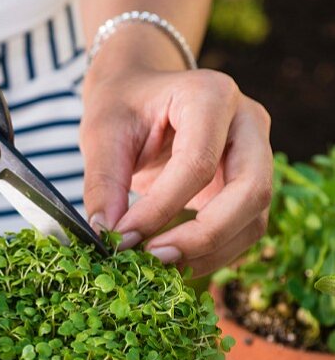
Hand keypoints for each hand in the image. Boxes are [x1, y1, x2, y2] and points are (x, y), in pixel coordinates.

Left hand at [79, 36, 272, 276]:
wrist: (141, 92)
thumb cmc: (123, 105)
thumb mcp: (101, 133)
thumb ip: (104, 182)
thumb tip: (106, 234)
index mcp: (211, 95)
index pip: (198, 162)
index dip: (161, 207)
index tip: (121, 237)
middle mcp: (248, 122)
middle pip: (251, 190)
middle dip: (204, 235)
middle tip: (154, 259)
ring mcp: (258, 154)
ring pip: (255, 217)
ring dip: (211, 252)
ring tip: (160, 267)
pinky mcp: (250, 185)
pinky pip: (246, 229)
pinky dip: (214, 253)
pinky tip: (176, 262)